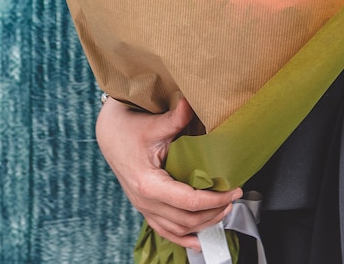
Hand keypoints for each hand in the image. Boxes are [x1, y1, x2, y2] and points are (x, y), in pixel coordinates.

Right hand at [95, 96, 242, 249]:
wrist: (109, 134)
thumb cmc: (129, 129)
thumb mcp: (155, 124)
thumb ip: (176, 118)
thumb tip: (192, 103)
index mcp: (149, 184)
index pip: (189, 202)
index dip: (215, 199)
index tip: (234, 190)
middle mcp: (145, 201)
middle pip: (187, 219)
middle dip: (214, 211)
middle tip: (234, 197)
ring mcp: (144, 207)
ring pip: (178, 228)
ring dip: (204, 224)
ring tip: (224, 211)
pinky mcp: (145, 206)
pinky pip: (165, 230)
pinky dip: (183, 238)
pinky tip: (198, 241)